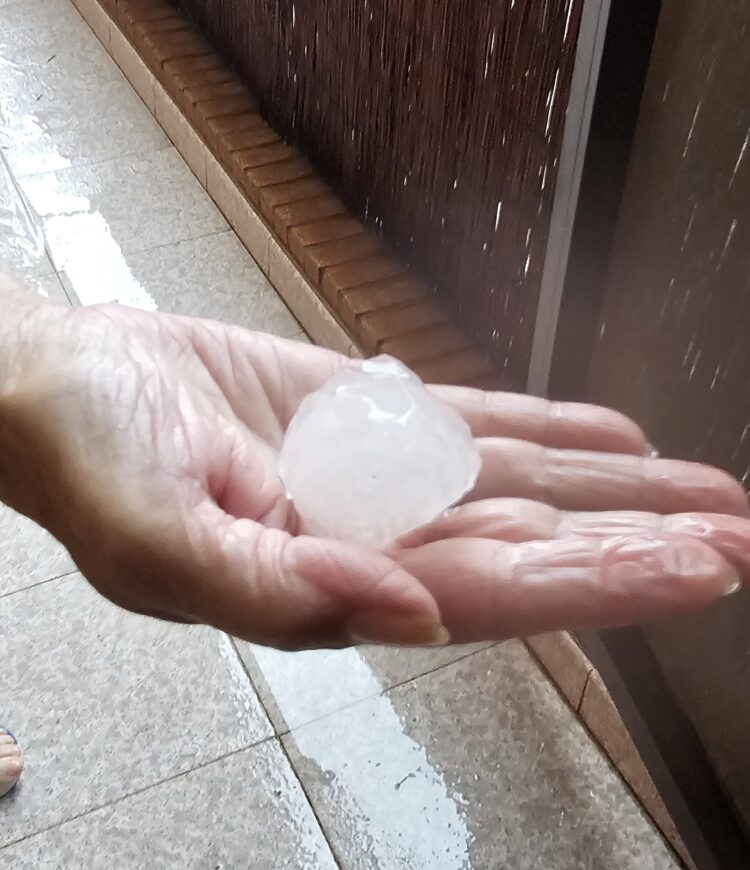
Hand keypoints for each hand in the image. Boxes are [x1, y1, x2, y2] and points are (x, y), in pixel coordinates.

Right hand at [1, 301, 746, 649]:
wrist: (65, 385)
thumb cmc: (89, 461)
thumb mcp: (161, 540)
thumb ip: (281, 590)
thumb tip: (409, 611)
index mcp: (331, 585)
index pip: (492, 594)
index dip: (595, 586)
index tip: (689, 570)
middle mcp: (369, 536)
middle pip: (528, 544)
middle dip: (633, 541)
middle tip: (731, 535)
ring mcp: (374, 474)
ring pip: (515, 484)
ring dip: (608, 488)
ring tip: (698, 490)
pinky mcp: (362, 418)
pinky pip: (469, 423)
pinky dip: (541, 427)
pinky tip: (605, 435)